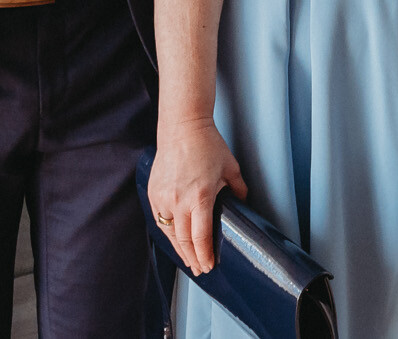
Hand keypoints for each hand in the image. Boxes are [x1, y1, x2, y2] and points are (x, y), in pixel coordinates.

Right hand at [149, 119, 246, 274]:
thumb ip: (238, 189)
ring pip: (169, 233)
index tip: (209, 266)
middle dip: (193, 258)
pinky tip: (174, 240)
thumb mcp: (231, 167)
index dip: (205, 254)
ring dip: (179, 249)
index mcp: (201, 196)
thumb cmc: (208, 145)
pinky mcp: (154, 193)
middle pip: (184, 240)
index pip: (201, 236)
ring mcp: (164, 198)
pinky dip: (167, 233)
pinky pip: (159, 220)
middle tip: (200, 269)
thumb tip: (243, 203)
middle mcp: (179, 201)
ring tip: (188, 260)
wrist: (182, 128)